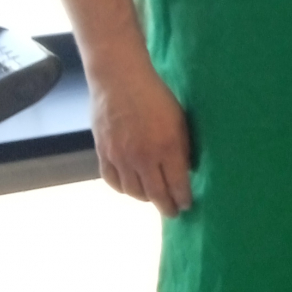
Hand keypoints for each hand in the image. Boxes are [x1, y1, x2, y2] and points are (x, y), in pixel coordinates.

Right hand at [89, 57, 192, 215]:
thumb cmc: (155, 95)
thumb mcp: (179, 119)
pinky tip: (132, 187)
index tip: (187, 205)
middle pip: (156, 194)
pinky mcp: (104, 153)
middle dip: (167, 206)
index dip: (183, 199)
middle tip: (173, 211)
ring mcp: (121, 157)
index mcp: (168, 146)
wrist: (119, 79)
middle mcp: (143, 156)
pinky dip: (124, 189)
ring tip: (153, 198)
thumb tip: (186, 170)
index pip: (178, 185)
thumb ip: (182, 147)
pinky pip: (113, 181)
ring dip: (146, 198)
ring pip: (134, 192)